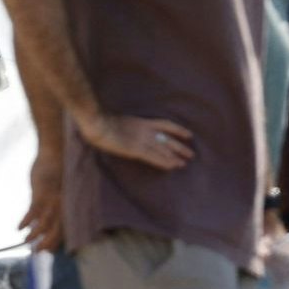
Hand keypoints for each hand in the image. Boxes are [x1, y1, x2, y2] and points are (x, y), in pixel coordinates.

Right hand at [22, 144, 63, 251]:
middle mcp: (63, 203)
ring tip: (27, 242)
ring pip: (46, 223)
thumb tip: (39, 219)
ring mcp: (53, 198)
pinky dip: (26, 221)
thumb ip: (50, 204)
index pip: (65, 226)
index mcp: (68, 203)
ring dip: (35, 234)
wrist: (55, 151)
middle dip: (48, 242)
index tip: (48, 251)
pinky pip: (34, 211)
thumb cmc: (56, 170)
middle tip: (38, 252)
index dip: (57, 240)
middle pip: (58, 228)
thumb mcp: (55, 189)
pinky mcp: (42, 192)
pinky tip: (19, 228)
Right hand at [76, 109, 196, 168]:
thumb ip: (129, 126)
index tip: (188, 134)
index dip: (178, 130)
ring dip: (174, 157)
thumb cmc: (103, 123)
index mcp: (143, 122)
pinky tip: (172, 166)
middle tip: (191, 154)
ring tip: (185, 163)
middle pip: (168, 139)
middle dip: (180, 147)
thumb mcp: (120, 121)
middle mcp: (146, 131)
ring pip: (163, 149)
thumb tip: (130, 130)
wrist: (98, 124)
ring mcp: (142, 140)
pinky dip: (164, 162)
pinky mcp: (136, 149)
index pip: (166, 125)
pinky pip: (154, 157)